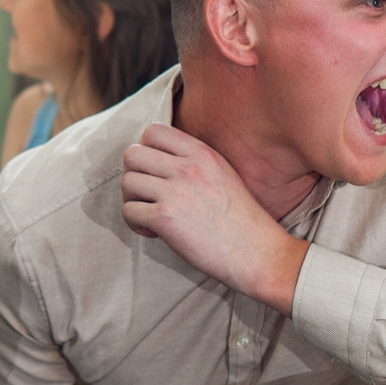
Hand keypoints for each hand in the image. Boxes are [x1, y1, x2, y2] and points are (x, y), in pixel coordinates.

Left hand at [120, 123, 308, 313]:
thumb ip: (194, 162)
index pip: (153, 130)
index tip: (154, 172)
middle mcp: (187, 167)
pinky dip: (135, 223)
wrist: (258, 253)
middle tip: (147, 195)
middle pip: (132, 154)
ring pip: (127, 182)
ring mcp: (175, 191)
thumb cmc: (241, 220)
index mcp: (202, 153)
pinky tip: (154, 232)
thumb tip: (156, 161)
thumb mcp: (223, 175)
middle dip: (134, 175)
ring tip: (150, 216)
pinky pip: (129, 211)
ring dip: (132, 200)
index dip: (145, 150)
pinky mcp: (165, 218)